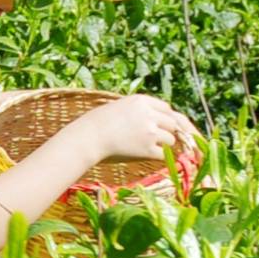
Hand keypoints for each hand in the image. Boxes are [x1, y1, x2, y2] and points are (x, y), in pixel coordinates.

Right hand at [82, 96, 206, 192]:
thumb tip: (155, 122)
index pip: (166, 108)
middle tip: (162, 140)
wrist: (86, 138)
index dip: (166, 118)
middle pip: (172, 123)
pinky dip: (159, 156)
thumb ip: (138, 111)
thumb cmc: (95, 124)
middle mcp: (149, 114)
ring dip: (164, 145)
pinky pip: (163, 154)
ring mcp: (149, 132)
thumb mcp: (118, 107)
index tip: (166, 126)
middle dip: (168, 132)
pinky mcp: (147, 149)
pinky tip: (146, 156)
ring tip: (147, 148)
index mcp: (141, 101)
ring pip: (171, 139)